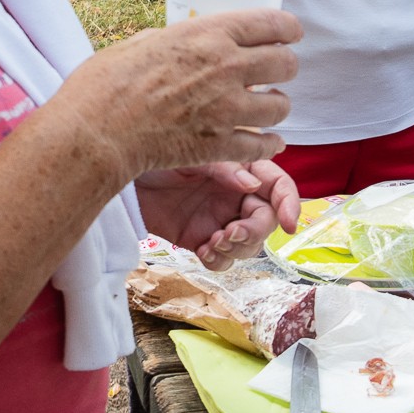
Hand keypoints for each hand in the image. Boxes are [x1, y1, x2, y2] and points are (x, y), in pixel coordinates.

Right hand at [58, 9, 300, 182]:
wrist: (95, 132)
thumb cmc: (106, 82)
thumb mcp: (142, 41)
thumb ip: (174, 40)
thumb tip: (184, 39)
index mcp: (208, 34)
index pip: (272, 23)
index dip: (290, 28)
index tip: (292, 34)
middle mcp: (226, 67)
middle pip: (286, 63)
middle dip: (286, 66)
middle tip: (279, 71)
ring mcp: (226, 109)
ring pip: (281, 106)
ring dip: (278, 105)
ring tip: (269, 106)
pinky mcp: (219, 145)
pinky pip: (262, 145)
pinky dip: (270, 144)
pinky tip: (270, 142)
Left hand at [134, 160, 300, 269]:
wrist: (122, 175)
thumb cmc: (157, 152)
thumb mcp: (194, 154)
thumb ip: (225, 168)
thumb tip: (253, 185)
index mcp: (243, 168)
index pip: (278, 186)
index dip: (290, 204)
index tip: (290, 224)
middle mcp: (236, 194)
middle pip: (266, 221)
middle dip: (254, 232)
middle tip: (229, 233)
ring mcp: (220, 218)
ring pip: (249, 244)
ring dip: (237, 248)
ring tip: (213, 240)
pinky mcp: (201, 239)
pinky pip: (223, 259)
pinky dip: (219, 260)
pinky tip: (203, 249)